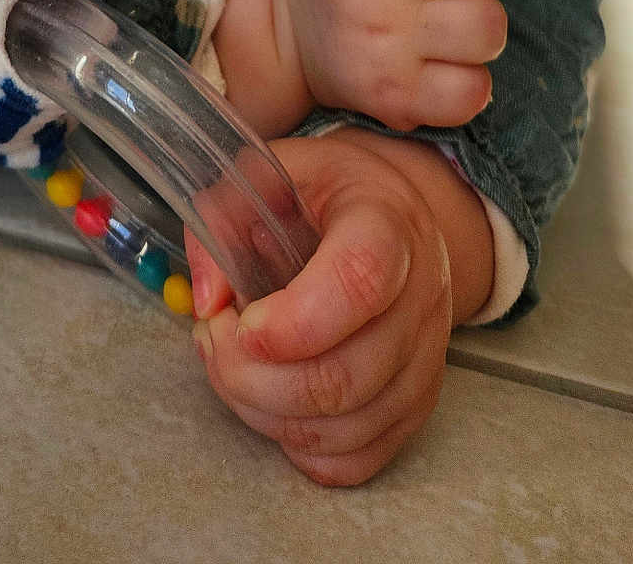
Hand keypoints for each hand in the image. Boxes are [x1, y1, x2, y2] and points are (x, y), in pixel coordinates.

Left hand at [187, 132, 488, 485]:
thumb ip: (222, 218)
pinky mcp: (415, 404)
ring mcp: (424, 358)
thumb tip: (208, 299)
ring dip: (265, 413)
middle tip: (215, 339)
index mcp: (385, 224)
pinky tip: (274, 401)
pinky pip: (357, 458)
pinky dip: (301, 446)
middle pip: (344, 378)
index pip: (359, 282)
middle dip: (252, 379)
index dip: (291, 321)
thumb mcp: (266, 174)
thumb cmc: (326, 195)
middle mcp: (420, 297)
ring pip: (345, 428)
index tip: (240, 319)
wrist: (396, 216)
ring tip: (233, 366)